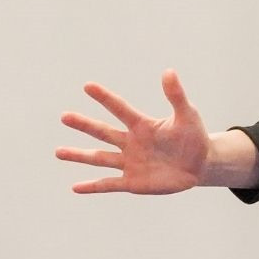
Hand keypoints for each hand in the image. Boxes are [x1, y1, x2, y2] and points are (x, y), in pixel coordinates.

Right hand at [56, 71, 209, 194]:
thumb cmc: (193, 136)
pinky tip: (75, 187)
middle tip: (64, 116)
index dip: (105, 98)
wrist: (199, 164)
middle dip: (84, 125)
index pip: (120, 109)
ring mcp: (129, 163)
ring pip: (99, 158)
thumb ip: (176, 96)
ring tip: (58, 152)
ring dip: (79, 155)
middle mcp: (130, 142)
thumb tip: (169, 71)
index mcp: (141, 125)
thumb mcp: (187, 115)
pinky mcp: (132, 182)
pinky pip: (109, 184)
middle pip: (103, 132)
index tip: (88, 86)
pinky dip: (92, 186)